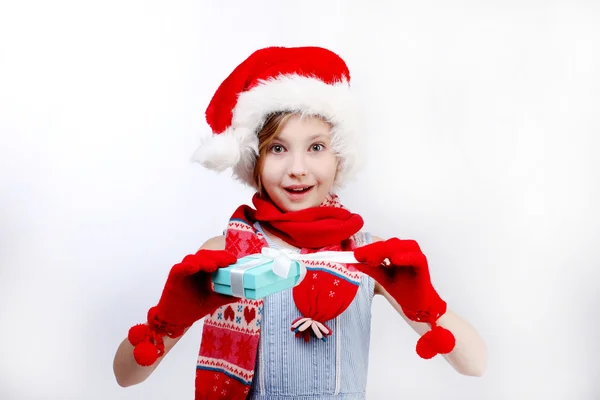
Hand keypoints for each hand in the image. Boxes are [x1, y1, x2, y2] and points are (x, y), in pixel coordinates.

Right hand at [128, 249, 236, 365]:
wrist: (176, 320)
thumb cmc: (192, 308)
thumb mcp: (213, 302)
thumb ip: (226, 296)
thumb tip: (242, 294)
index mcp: (204, 272)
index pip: (214, 258)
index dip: (223, 256)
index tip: (234, 260)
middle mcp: (194, 269)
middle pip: (205, 255)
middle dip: (217, 257)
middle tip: (227, 262)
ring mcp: (183, 272)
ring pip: (193, 259)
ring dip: (204, 261)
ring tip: (213, 267)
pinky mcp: (173, 278)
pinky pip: (179, 268)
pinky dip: (186, 266)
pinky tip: (195, 268)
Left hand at [353, 238, 454, 357]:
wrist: (417, 305)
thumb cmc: (403, 289)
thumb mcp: (382, 278)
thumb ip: (370, 269)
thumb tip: (354, 262)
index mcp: (396, 252)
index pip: (380, 245)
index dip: (367, 248)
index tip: (355, 255)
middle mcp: (406, 251)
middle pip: (390, 243)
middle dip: (374, 249)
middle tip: (361, 257)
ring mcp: (415, 257)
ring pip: (402, 246)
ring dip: (387, 250)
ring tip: (375, 260)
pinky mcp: (423, 266)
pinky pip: (416, 258)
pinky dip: (406, 257)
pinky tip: (395, 260)